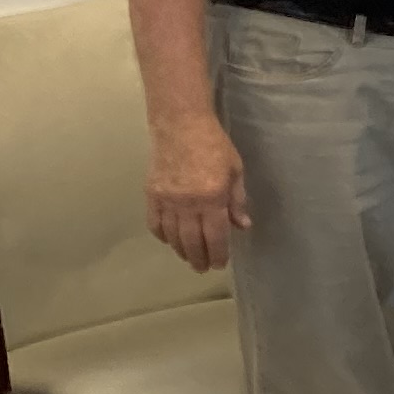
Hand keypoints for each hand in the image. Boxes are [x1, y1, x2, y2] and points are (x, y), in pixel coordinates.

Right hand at [147, 114, 249, 272]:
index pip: (216, 236)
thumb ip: (237, 201)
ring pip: (173, 236)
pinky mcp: (152, 195)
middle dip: (199, 258)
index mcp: (212, 198)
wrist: (181, 125)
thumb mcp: (235, 170)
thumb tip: (242, 226)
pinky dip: (162, 236)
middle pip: (192, 241)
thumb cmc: (214, 145)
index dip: (218, 254)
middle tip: (203, 268)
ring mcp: (167, 200)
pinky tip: (170, 240)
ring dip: (181, 251)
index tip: (220, 264)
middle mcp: (188, 204)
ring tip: (189, 258)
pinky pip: (155, 224)